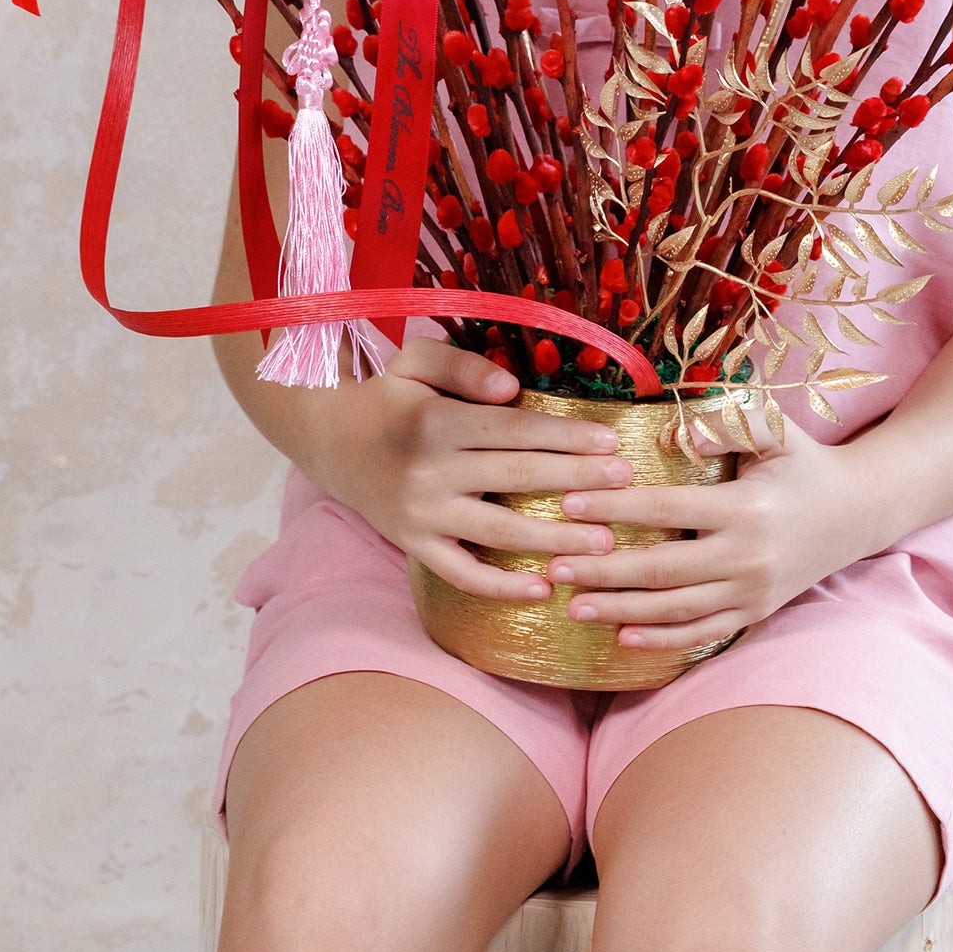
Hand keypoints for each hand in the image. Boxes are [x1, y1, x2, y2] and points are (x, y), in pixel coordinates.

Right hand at [303, 337, 631, 602]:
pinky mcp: (414, 546)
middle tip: (626, 486)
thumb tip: (512, 389)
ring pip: (499, 531)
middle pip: (518, 478)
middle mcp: (429, 471)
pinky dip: (500, 586)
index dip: (566, 436)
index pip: (515, 429)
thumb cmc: (386, 395)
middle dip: (578, 481)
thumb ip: (463, 366)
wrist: (326, 440)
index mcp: (436, 421)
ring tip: (605, 543)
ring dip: (555, 540)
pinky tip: (541, 590)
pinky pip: (461, 573)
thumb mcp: (413, 361)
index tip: (611, 442)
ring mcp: (422, 514)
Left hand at [548, 407, 876, 653]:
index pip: (666, 510)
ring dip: (620, 610)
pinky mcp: (755, 612)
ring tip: (573, 605)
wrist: (859, 512)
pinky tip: (621, 636)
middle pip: (662, 570)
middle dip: (604, 571)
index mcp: (746, 508)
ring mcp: (752, 592)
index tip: (570, 503)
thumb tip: (677, 429)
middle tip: (555, 566)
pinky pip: (702, 634)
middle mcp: (747, 557)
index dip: (615, 509)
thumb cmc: (807, 463)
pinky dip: (661, 641)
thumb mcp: (778, 430)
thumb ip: (729, 423)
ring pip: (675, 610)